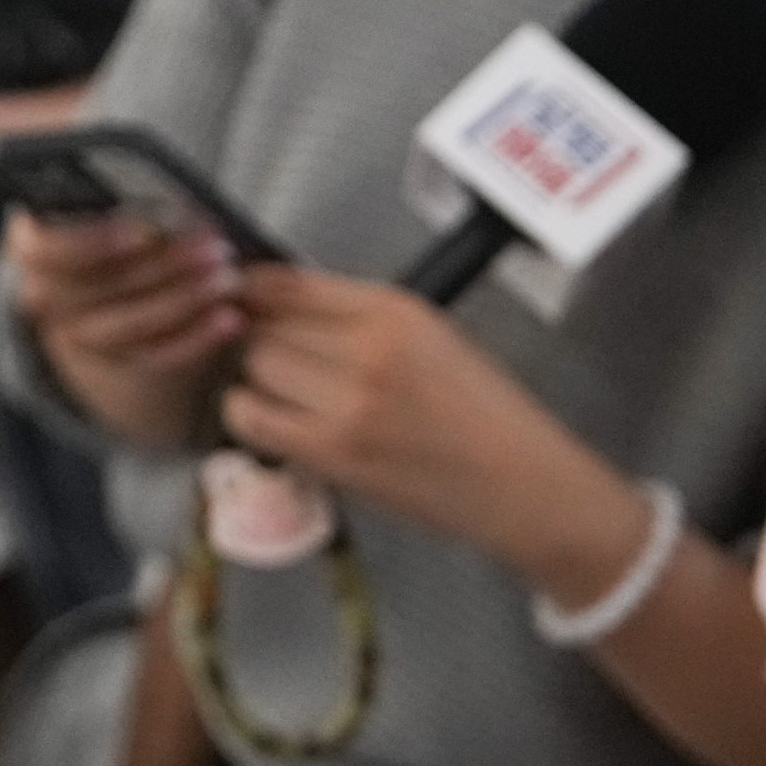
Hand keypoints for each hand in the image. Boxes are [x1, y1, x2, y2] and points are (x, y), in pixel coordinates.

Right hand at [4, 208, 242, 451]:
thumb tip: (173, 208)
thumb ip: (129, 198)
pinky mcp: (113, 358)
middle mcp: (45, 294)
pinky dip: (195, 338)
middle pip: (97, 290)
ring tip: (226, 278)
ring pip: (126, 327)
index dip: (92, 243)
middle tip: (212, 247)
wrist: (112, 268)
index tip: (141, 231)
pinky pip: (151, 356)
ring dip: (183, 301)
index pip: (46, 250)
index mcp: (33, 244)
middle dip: (162, 267)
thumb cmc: (116, 218)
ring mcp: (76, 332)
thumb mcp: (111, 198)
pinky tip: (229, 317)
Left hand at [217, 266, 621, 573]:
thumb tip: (274, 297)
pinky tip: (273, 417)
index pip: (286, 282)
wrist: (523, 484)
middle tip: (283, 359)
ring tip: (289, 391)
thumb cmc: (482, 410)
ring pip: (254, 366)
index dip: (252, 290)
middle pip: (262, 324)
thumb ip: (353, 313)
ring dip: (259, 378)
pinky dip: (249, 414)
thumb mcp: (428, 334)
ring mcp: (349, 402)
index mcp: (393, 309)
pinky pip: (251, 417)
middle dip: (261, 338)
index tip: (243, 299)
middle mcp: (368, 348)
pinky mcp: (334, 451)